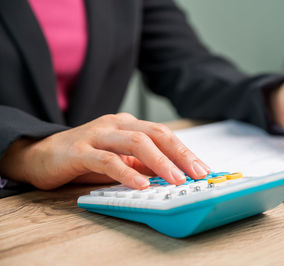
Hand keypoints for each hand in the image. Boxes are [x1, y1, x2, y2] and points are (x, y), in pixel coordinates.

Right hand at [0, 113, 209, 189]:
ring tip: (175, 179)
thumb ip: (142, 162)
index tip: (202, 169)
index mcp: (129, 125)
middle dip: (180, 154)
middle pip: (155, 134)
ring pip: (135, 143)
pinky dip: (126, 172)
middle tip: (197, 173)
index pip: (164, 135)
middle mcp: (116, 124)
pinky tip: (141, 184)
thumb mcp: (120, 158)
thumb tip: (173, 173)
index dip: (185, 151)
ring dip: (159, 162)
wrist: (41, 154)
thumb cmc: (85, 157)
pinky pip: (107, 160)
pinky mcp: (79, 150)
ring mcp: (97, 135)